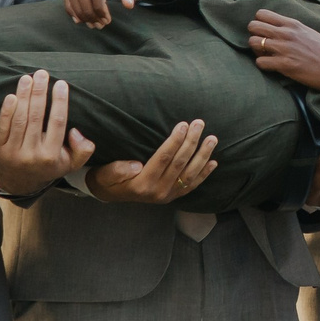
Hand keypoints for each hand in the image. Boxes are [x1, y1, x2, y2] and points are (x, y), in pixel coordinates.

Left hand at [0, 71, 93, 196]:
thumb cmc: (48, 166)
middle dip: (40, 93)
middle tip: (42, 73)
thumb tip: (75, 131)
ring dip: (23, 96)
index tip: (61, 83)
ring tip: (27, 78)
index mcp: (52, 155)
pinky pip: (3, 127)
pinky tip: (11, 96)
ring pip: (20, 119)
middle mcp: (32, 154)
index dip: (59, 101)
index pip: (57, 122)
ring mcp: (14, 152)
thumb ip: (83, 149)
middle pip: (36, 117)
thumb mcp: (71, 163)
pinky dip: (6, 111)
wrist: (20, 183)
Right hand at [87, 120, 217, 204]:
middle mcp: (158, 191)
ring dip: (203, 156)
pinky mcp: (173, 197)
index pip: (163, 159)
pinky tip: (214, 162)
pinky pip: (191, 185)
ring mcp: (167, 196)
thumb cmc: (107, 180)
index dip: (175, 141)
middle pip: (180, 164)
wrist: (109, 196)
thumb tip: (137, 165)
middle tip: (199, 124)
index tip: (183, 124)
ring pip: (190, 174)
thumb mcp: (105, 174)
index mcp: (142, 183)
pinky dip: (204, 174)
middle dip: (191, 142)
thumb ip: (119, 170)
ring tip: (212, 139)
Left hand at [246, 10, 319, 100]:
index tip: (264, 31)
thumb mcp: (309, 32)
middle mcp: (286, 33)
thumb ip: (292, 28)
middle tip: (262, 44)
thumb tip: (278, 28)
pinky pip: (260, 62)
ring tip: (266, 55)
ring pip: (253, 43)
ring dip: (256, 50)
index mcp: (293, 24)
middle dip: (254, 35)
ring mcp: (284, 49)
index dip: (259, 23)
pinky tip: (271, 66)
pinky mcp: (284, 65)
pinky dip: (262, 64)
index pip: (262, 14)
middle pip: (253, 26)